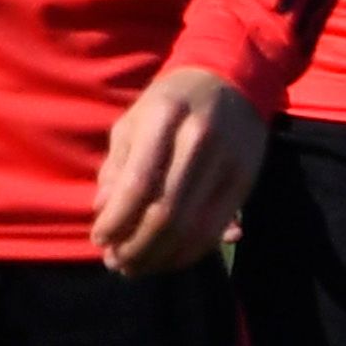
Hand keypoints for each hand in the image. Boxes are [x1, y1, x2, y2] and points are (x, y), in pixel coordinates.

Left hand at [91, 65, 261, 276]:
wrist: (232, 79)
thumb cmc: (171, 102)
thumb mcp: (134, 121)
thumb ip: (117, 166)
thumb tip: (104, 212)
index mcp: (165, 117)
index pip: (138, 183)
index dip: (116, 220)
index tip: (99, 239)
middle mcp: (199, 139)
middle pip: (166, 213)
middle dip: (136, 247)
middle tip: (116, 262)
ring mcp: (228, 161)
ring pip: (192, 228)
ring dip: (160, 257)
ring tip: (136, 266)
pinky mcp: (246, 180)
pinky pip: (215, 229)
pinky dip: (188, 253)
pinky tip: (166, 257)